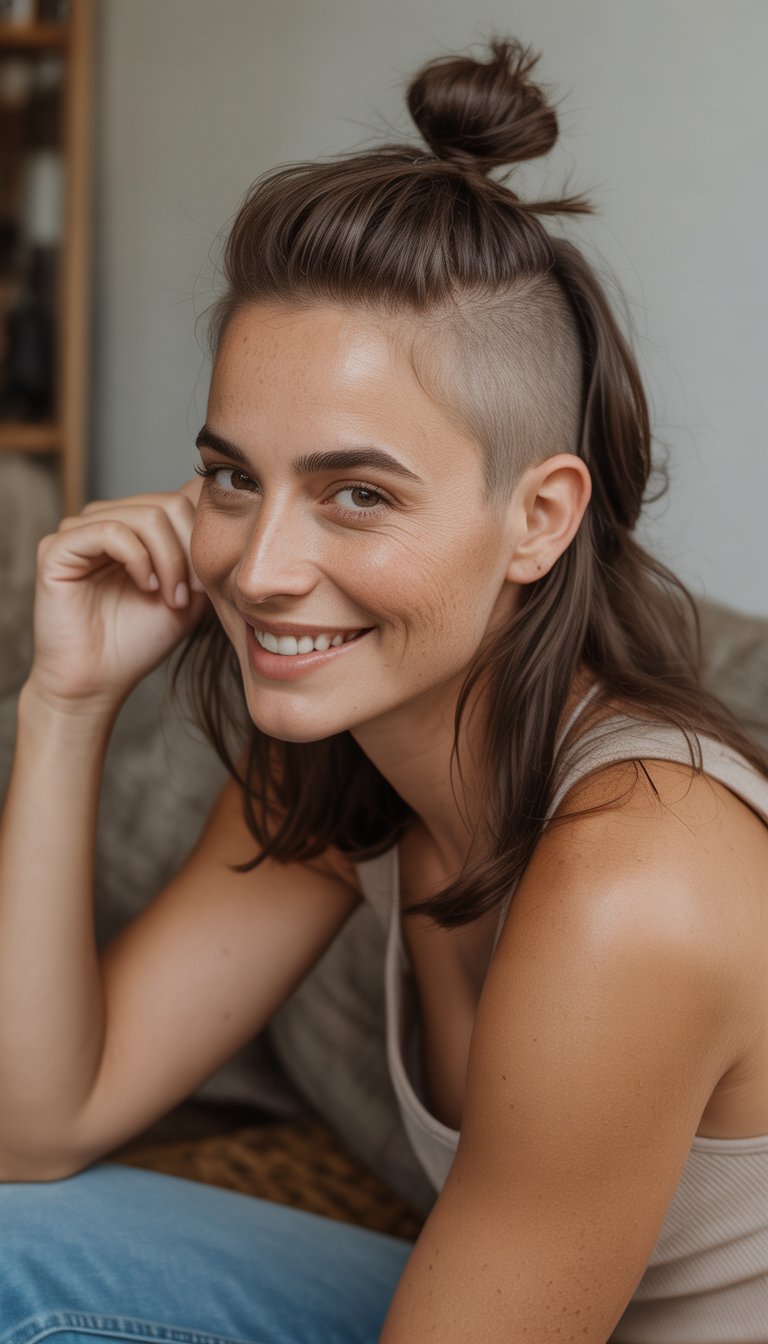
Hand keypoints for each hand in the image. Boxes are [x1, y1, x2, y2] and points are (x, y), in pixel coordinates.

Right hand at [27, 477, 209, 710]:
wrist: (100, 681)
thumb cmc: (141, 640)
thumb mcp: (190, 593)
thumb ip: (202, 554)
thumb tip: (226, 514)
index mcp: (131, 528)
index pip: (180, 501)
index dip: (202, 538)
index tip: (208, 585)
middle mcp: (103, 521)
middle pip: (167, 504)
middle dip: (190, 551)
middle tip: (193, 593)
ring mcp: (78, 531)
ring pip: (145, 515)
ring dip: (170, 560)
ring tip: (171, 598)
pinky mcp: (56, 548)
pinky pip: (110, 531)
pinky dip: (139, 560)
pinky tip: (146, 587)